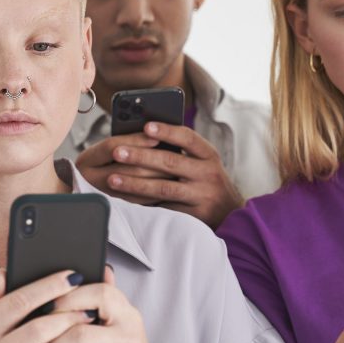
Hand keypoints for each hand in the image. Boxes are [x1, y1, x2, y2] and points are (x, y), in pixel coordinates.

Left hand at [44, 267, 169, 342]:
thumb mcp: (119, 321)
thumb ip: (106, 296)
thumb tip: (101, 266)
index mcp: (128, 315)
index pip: (99, 294)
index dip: (69, 297)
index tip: (49, 305)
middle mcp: (130, 339)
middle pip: (78, 334)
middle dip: (54, 340)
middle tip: (41, 341)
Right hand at [75, 133, 173, 205]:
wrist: (78, 190)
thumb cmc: (97, 165)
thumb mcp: (101, 152)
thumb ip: (122, 144)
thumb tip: (152, 136)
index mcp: (86, 160)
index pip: (110, 147)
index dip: (134, 141)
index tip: (155, 136)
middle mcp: (90, 178)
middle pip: (125, 168)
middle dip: (152, 162)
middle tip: (175, 156)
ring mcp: (100, 194)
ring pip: (133, 185)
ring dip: (157, 177)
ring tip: (175, 169)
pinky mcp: (113, 206)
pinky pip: (136, 201)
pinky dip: (153, 192)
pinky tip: (167, 185)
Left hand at [76, 122, 242, 227]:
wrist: (231, 214)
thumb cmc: (207, 182)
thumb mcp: (203, 163)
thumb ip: (182, 152)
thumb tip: (144, 136)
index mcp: (208, 155)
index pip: (187, 138)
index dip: (166, 131)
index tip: (145, 126)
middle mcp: (207, 173)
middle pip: (170, 162)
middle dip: (141, 156)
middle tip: (116, 151)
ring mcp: (201, 195)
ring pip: (163, 188)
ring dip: (135, 184)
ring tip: (113, 179)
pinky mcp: (193, 215)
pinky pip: (163, 208)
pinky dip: (142, 204)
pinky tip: (124, 200)